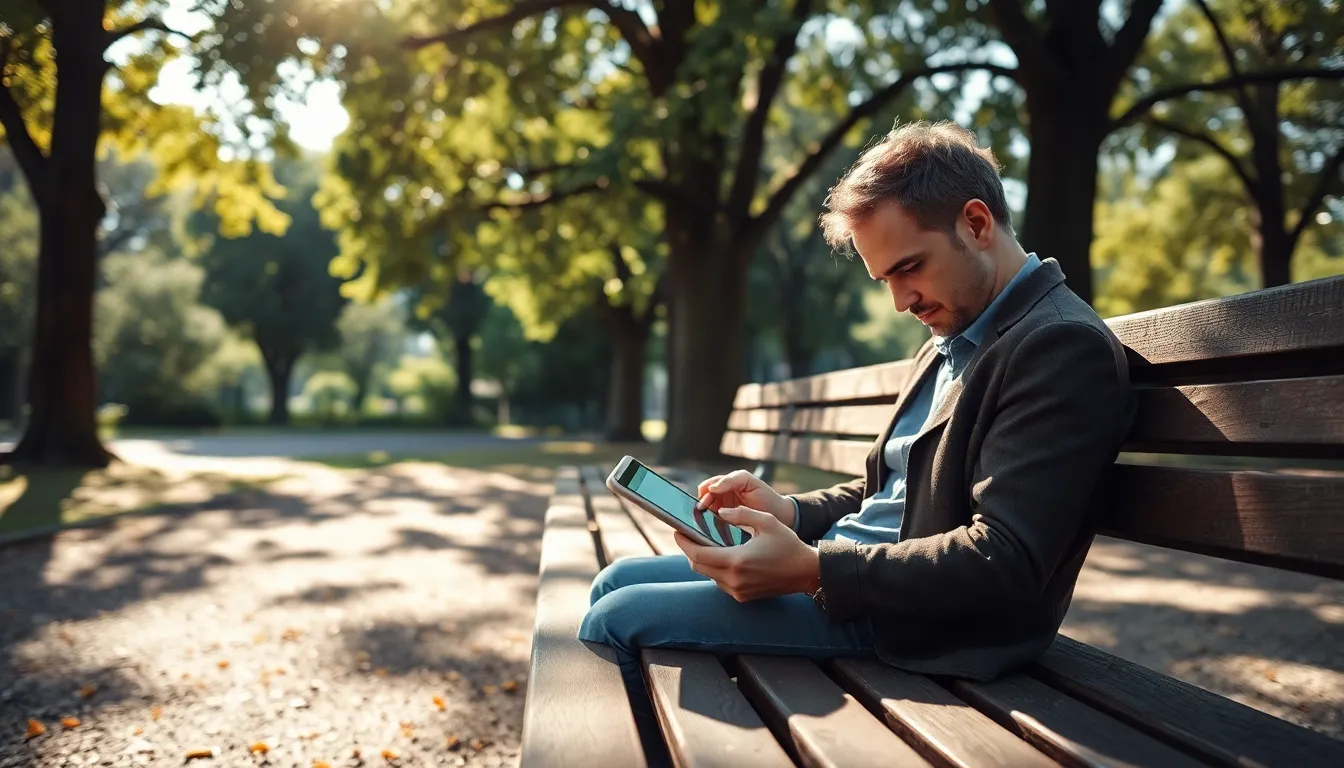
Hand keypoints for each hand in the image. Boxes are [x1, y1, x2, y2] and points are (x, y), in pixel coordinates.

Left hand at [674, 506, 819, 601]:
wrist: (806, 572)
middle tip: (688, 536)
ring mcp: (738, 591)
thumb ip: (741, 514)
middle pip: (698, 567)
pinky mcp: (743, 597)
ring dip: (704, 561)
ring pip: (708, 575)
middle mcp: (734, 580)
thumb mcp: (766, 521)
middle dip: (690, 551)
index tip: (677, 532)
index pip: (698, 555)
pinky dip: (716, 569)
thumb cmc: (787, 544)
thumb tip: (720, 511)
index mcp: (736, 561)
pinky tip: (723, 556)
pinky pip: (720, 582)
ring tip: (706, 544)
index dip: (684, 543)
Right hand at [696, 469, 794, 528]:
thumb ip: (732, 481)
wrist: (780, 517)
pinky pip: (713, 522)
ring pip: (706, 511)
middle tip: (701, 513)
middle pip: (704, 499)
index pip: (708, 485)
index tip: (704, 503)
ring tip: (703, 522)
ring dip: (704, 515)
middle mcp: (723, 495)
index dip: (704, 492)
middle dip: (701, 504)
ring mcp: (724, 509)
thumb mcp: (750, 483)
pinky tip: (710, 528)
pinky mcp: (727, 522)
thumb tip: (712, 488)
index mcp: (728, 483)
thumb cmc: (767, 497)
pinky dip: (710, 524)